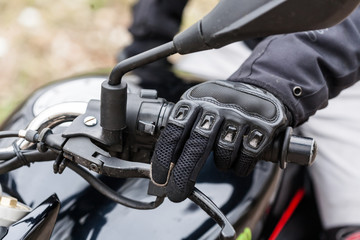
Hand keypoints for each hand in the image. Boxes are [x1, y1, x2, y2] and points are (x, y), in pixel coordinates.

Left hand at [150, 80, 289, 201]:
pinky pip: (246, 158)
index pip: (173, 133)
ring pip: (223, 155)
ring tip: (223, 158)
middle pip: (196, 147)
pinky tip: (239, 159)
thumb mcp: (198, 106)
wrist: (262, 89)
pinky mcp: (262, 126)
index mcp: (194, 102)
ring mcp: (240, 116)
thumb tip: (166, 164)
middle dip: (183, 176)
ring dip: (221, 164)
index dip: (163, 159)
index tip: (159, 180)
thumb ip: (183, 129)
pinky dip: (240, 166)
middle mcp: (216, 107)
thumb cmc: (223, 104)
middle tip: (176, 194)